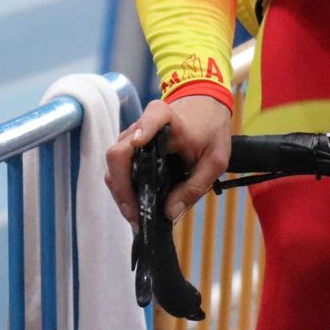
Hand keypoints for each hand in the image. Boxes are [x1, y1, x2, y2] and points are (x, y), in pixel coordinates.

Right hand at [104, 95, 231, 227]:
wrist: (203, 113)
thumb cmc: (209, 133)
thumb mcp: (214, 161)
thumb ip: (194, 186)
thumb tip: (169, 213)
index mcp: (167, 119)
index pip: (151, 118)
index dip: (143, 129)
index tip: (138, 142)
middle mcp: (141, 126)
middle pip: (119, 155)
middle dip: (123, 189)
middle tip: (136, 216)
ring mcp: (131, 138)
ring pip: (114, 167)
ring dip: (121, 193)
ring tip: (136, 217)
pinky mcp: (128, 150)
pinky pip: (118, 171)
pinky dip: (123, 190)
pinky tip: (136, 206)